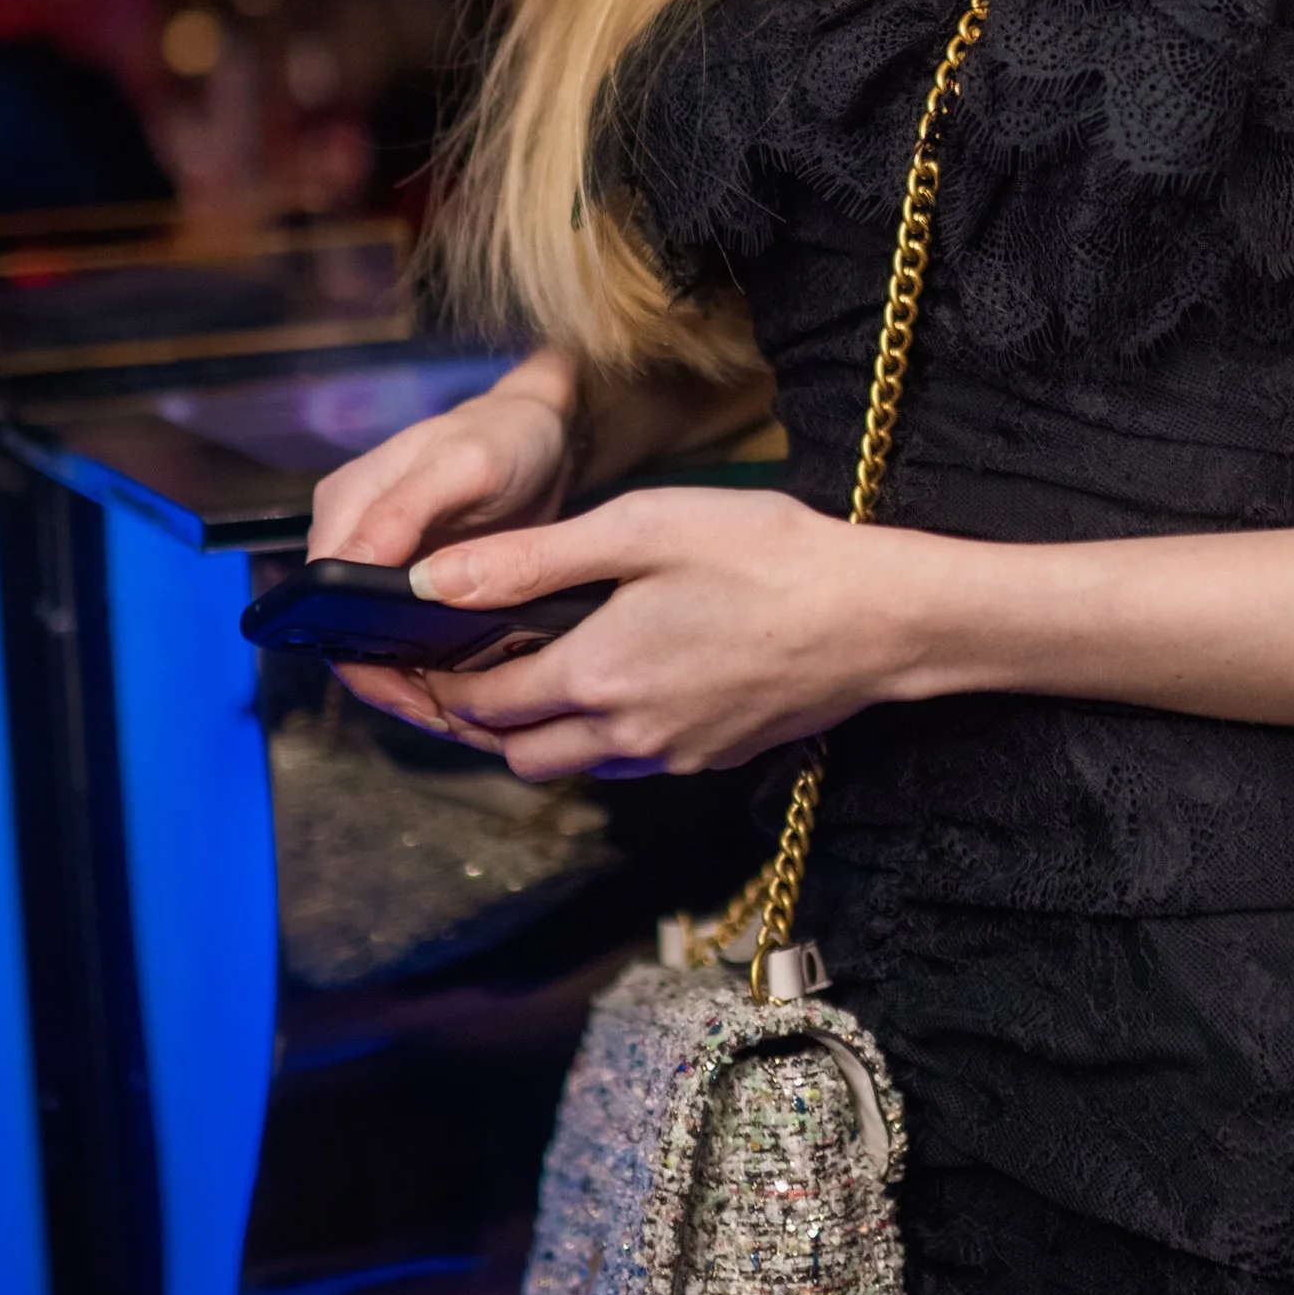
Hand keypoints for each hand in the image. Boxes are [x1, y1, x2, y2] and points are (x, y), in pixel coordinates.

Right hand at [309, 359, 581, 740]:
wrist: (539, 431)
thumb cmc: (505, 436)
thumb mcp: (466, 463)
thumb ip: (407, 508)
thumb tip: (354, 562)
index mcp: (346, 504)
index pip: (323, 599)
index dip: (359, 655)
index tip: (413, 695)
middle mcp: (349, 534)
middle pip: (340, 629)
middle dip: (387, 682)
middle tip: (446, 719)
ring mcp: (376, 558)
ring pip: (367, 638)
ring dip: (406, 681)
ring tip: (459, 714)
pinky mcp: (405, 576)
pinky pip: (397, 630)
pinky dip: (423, 662)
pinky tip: (462, 686)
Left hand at [395, 488, 925, 780]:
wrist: (879, 617)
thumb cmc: (766, 556)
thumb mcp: (639, 529)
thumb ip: (531, 558)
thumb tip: (433, 580)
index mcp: (594, 675)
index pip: (481, 701)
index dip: (437, 682)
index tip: (415, 656)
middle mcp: (625, 734)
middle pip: (517, 754)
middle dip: (482, 719)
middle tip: (469, 668)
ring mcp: (675, 753)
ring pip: (575, 765)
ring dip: (542, 733)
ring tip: (542, 671)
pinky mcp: (715, 756)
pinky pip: (634, 761)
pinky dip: (604, 734)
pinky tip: (626, 680)